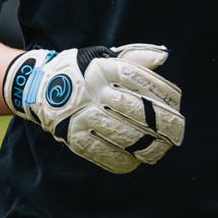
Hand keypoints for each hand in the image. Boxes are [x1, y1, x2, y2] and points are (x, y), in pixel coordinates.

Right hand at [1, 44, 185, 173]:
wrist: (40, 87)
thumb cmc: (83, 72)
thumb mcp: (105, 56)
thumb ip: (135, 57)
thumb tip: (163, 56)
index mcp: (103, 68)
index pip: (139, 79)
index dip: (163, 92)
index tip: (177, 103)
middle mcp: (93, 91)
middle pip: (137, 111)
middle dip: (164, 124)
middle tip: (177, 132)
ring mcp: (82, 115)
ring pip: (124, 135)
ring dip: (147, 146)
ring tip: (159, 150)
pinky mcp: (73, 137)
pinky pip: (104, 154)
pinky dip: (123, 161)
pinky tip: (135, 161)